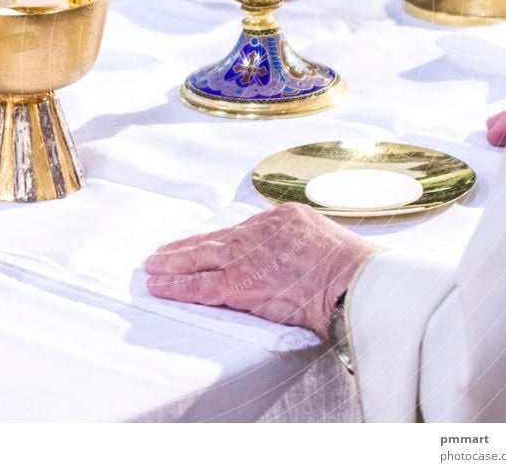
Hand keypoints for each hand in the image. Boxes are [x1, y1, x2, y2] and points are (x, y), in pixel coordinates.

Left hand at [145, 203, 377, 340]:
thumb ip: (295, 242)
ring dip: (171, 264)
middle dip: (183, 247)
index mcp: (278, 218)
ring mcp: (246, 257)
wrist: (353, 280)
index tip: (200, 244)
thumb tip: (284, 257)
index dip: (214, 240)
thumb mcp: (321, 237)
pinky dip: (177, 286)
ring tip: (152, 267)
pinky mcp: (240, 283)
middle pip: (211, 239)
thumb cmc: (349, 267)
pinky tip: (160, 286)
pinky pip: (200, 285)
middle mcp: (257, 232)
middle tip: (160, 252)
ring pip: (198, 258)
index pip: (236, 231)